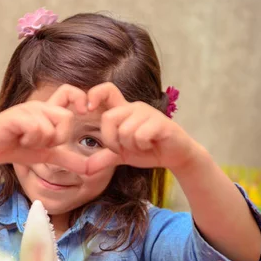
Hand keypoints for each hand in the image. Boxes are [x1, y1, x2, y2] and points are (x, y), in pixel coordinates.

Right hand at [0, 84, 88, 174]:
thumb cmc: (18, 149)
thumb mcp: (49, 156)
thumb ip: (70, 160)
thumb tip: (93, 169)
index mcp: (49, 110)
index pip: (71, 93)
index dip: (81, 99)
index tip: (84, 112)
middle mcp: (39, 105)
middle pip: (66, 117)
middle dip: (58, 137)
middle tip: (43, 143)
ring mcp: (27, 109)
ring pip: (51, 126)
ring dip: (41, 141)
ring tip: (28, 141)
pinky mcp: (15, 116)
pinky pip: (36, 128)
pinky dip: (31, 140)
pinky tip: (20, 140)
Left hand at [85, 82, 199, 175]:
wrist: (176, 156)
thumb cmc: (148, 151)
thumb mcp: (122, 156)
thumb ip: (103, 159)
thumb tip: (84, 169)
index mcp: (123, 110)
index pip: (106, 90)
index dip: (94, 95)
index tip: (87, 109)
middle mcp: (134, 107)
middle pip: (108, 118)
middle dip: (112, 140)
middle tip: (124, 148)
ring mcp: (147, 113)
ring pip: (124, 130)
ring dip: (131, 146)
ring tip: (141, 146)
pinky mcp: (159, 122)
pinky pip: (140, 135)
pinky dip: (142, 146)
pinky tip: (150, 145)